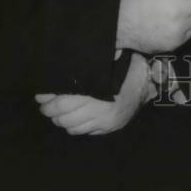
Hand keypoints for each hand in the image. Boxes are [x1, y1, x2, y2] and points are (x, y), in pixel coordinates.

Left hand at [35, 52, 156, 135]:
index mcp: (98, 94)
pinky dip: (73, 127)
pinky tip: (70, 118)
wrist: (150, 81)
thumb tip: (65, 59)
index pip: (64, 102)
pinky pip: (83, 132)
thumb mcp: (108, 58)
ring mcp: (104, 122)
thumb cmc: (127, 65)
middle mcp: (100, 112)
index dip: (48, 100)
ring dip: (60, 120)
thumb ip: (91, 62)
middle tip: (43, 104)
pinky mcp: (108, 128)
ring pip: (72, 127)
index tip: (40, 96)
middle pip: (64, 117)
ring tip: (54, 112)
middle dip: (50, 111)